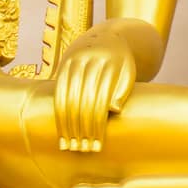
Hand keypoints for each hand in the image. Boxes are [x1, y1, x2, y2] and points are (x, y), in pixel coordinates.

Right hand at [54, 30, 136, 151]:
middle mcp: (90, 61)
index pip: (101, 100)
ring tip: (70, 145)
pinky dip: (59, 113)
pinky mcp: (63, 66)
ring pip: (68, 98)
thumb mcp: (129, 73)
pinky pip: (58, 93)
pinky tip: (61, 130)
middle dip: (83, 128)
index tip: (97, 145)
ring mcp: (74, 62)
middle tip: (83, 149)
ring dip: (68, 125)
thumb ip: (123, 91)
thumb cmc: (121, 63)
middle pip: (83, 101)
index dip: (98, 125)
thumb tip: (113, 111)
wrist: (106, 37)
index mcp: (111, 63)